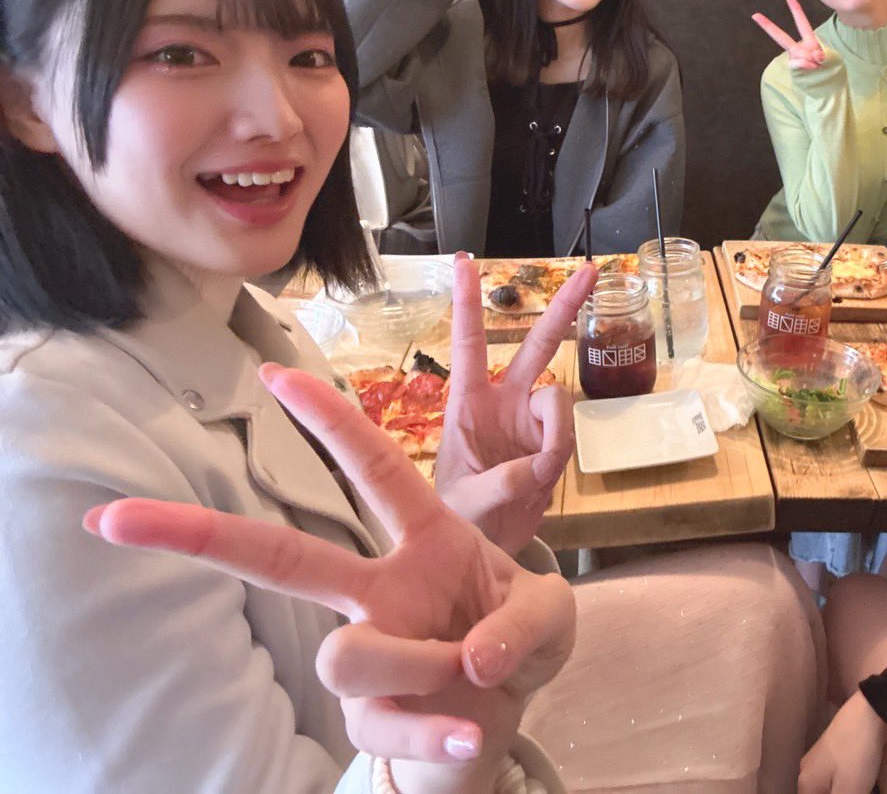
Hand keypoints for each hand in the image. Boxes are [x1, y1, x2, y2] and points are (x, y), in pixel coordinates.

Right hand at [84, 364, 575, 784]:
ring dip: (418, 665)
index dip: (334, 423)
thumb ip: (523, 624)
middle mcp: (380, 590)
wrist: (507, 715)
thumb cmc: (516, 639)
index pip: (376, 471)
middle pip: (282, 558)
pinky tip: (471, 736)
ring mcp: (369, 653)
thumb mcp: (549, 616)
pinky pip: (384, 724)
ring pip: (344, 654)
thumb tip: (470, 659)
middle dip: (201, 534)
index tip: (275, 373)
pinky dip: (433, 734)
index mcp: (426, 540)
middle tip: (115, 518)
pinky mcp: (370, 716)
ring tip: (472, 675)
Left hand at [435, 254, 597, 553]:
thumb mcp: (467, 502)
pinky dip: (560, 456)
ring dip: (555, 433)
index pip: (469, 344)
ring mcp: (532, 422)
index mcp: (467, 404)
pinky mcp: (553, 443)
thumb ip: (502, 481)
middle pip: (538, 345)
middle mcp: (504, 403)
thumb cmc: (461, 517)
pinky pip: (569, 436)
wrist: (484, 546)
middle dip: (564, 307)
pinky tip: (541, 479)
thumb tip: (539, 463)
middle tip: (589, 271)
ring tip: (536, 472)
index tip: (463, 262)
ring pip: (560, 400)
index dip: (467, 303)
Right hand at [753, 0, 827, 72]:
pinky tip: (813, 69)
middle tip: (755, 15)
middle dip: (768, 26)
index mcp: (810, 41)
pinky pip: (799, 63)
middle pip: (782, 37)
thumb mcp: (829, 59)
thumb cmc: (828, 70)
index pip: (802, 24)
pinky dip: (808, 66)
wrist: (826, 89)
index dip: (797, 11)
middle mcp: (799, 49)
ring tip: (818, 65)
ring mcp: (794, 59)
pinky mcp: (793, 70)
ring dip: (812, 59)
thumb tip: (813, 56)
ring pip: (799, 53)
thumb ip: (821, 55)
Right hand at [798, 692, 886, 793]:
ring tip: (862, 787)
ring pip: (828, 790)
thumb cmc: (857, 754)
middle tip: (859, 789)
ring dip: (844, 792)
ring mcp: (820, 761)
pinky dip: (847, 788)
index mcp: (805, 785)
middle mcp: (807, 773)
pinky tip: (862, 786)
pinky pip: (836, 780)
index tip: (849, 793)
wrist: (870, 712)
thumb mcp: (849, 792)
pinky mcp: (835, 752)